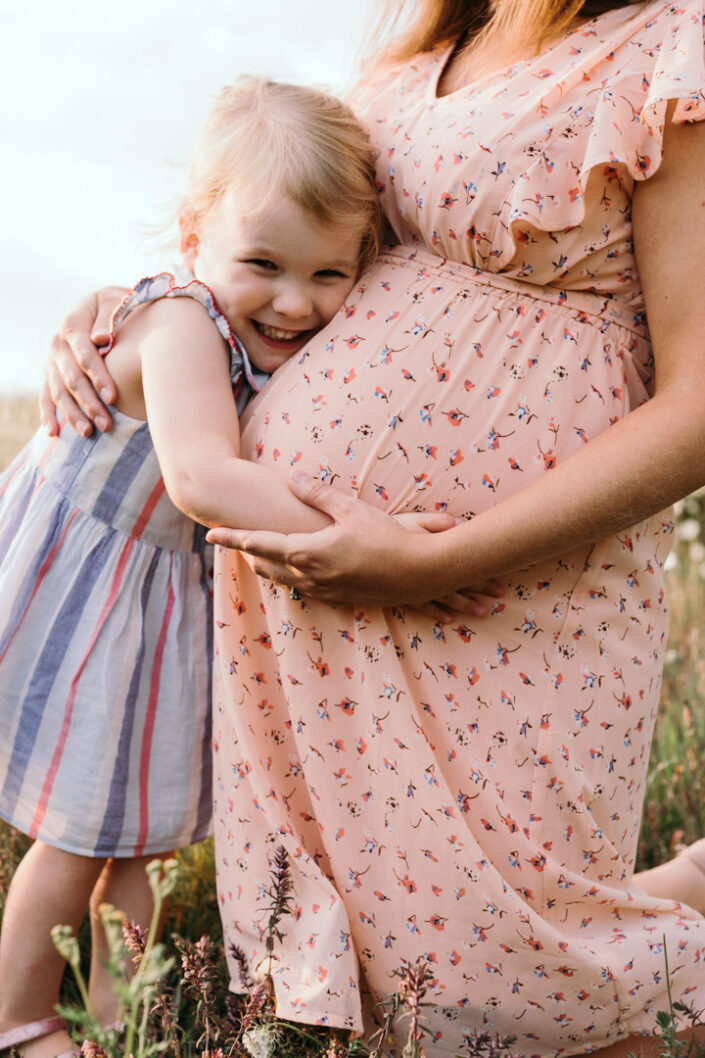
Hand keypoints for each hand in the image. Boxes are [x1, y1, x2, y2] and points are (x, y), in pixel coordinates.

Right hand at [40, 287, 126, 435]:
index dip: (98, 376)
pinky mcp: (51, 372)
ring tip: (89, 433)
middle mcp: (58, 342)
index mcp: (73, 323)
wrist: (105, 307)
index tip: (113, 396)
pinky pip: (46, 395)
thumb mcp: (116, 303)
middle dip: (89, 403)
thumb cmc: (118, 307)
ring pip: (59, 391)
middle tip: (107, 424)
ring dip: (72, 414)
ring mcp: (52, 359)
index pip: (84, 353)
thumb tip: (100, 338)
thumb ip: (109, 318)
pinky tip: (54, 432)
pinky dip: (48, 414)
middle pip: (71, 377)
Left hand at [207, 470, 498, 615]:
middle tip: (231, 544)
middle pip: (267, 566)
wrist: (421, 573)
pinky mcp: (342, 598)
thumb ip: (319, 495)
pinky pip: (307, 589)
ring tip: (257, 560)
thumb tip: (293, 479)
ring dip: (269, 568)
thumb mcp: (352, 509)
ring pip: (286, 581)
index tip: (210, 535)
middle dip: (248, 554)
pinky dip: (293, 579)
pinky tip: (296, 575)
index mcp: (307, 552)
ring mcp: (326, 590)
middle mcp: (311, 576)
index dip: (233, 539)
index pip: (259, 544)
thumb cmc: (388, 537)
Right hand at [393, 512, 503, 620]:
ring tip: (482, 612)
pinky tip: (449, 619)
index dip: (483, 573)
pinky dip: (436, 612)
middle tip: (500, 595)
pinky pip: (422, 606)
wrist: (352, 550)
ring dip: (464, 605)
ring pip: (444, 598)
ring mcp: (414, 586)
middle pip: (458, 581)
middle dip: (480, 589)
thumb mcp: (409, 521)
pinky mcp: (401, 595)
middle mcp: (424, 572)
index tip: (500, 580)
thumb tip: (459, 523)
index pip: (462, 564)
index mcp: (430, 552)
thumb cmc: (382, 530)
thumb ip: (435, 522)